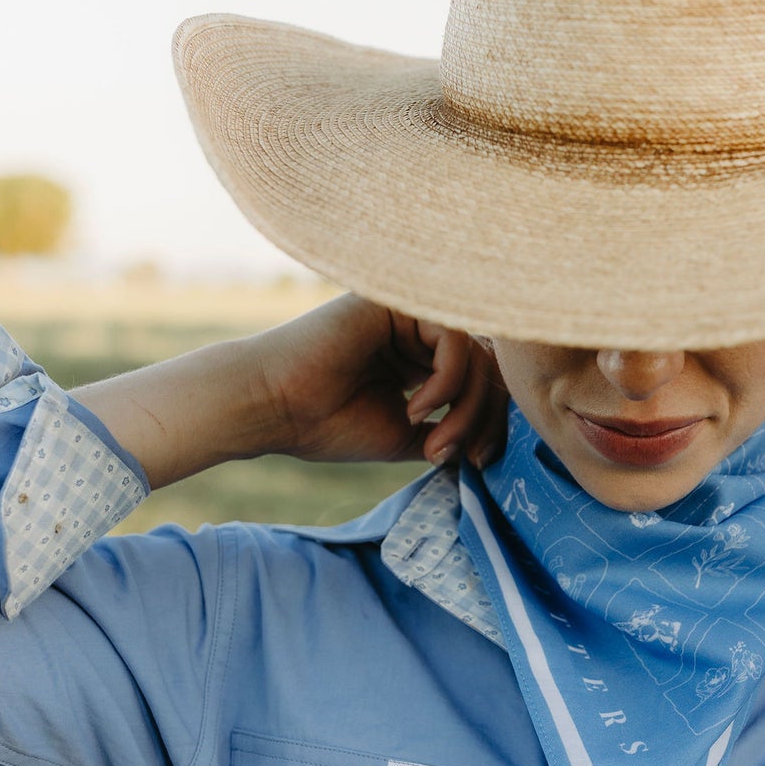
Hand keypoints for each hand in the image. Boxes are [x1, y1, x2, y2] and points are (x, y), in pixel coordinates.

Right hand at [73, 294, 507, 489]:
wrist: (272, 409)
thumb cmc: (324, 424)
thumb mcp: (405, 436)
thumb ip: (449, 429)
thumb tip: (493, 440)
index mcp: (416, 358)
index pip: (480, 379)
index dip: (491, 421)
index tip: (478, 460)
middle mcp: (415, 330)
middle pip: (486, 365)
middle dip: (485, 418)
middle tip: (464, 455)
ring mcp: (407, 314)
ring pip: (475, 354)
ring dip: (465, 408)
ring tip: (433, 440)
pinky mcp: (396, 304)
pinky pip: (453, 339)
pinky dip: (446, 382)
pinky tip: (417, 410)